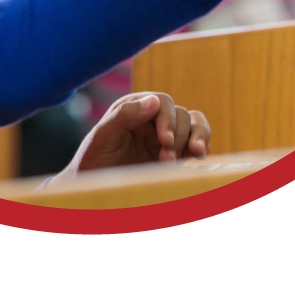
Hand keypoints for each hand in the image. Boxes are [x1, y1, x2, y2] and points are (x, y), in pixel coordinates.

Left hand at [47, 94, 210, 183]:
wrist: (92, 192)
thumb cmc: (92, 162)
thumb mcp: (102, 137)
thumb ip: (124, 116)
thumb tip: (154, 101)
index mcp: (134, 108)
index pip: (162, 103)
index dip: (168, 120)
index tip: (166, 141)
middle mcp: (152, 119)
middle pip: (181, 115)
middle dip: (179, 136)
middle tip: (166, 161)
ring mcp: (164, 137)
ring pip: (194, 125)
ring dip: (198, 137)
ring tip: (197, 154)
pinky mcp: (173, 155)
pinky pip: (196, 144)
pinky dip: (203, 147)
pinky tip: (199, 158)